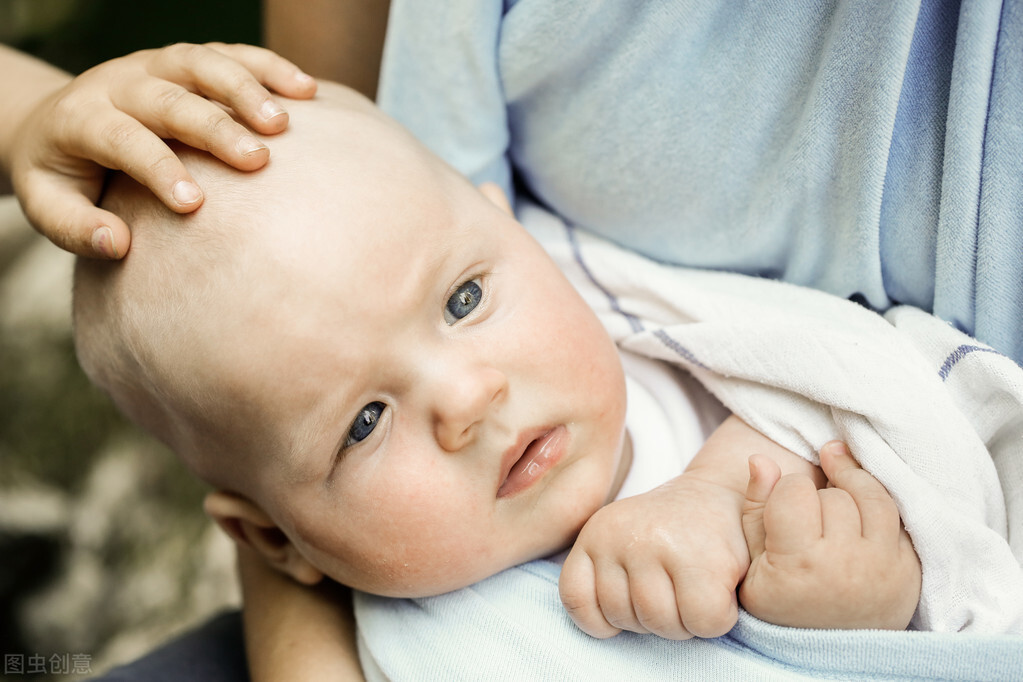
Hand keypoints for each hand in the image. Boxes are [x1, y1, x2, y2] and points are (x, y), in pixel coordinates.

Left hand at [9, 42, 315, 258]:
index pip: (122, 139)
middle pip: (170, 98)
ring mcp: (154, 65)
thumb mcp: (47, 206)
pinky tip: (307, 91)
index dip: (157, 169)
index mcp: (81, 119)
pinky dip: (268, 67)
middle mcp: (119, 83)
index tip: (194, 204)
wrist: (56, 123)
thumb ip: (75, 227)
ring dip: (246, 88)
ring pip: (202, 63)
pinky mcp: (184, 61)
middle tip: (259, 160)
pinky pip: (230, 53)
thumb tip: (117, 243)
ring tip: (284, 124)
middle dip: (216, 127)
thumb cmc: (62, 177)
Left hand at [559, 474, 748, 639]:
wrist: (721, 494)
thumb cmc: (672, 532)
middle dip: (655, 618)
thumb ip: (607, 578)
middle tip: (677, 590)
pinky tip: (720, 593)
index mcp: (595, 534)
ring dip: (686, 622)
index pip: (577, 600)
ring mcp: (657, 544)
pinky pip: (702, 621)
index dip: (606, 618)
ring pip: (662, 624)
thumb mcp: (624, 541)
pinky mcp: (701, 558)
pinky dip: (716, 619)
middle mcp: (620, 536)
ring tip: (697, 590)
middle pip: (624, 618)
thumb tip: (607, 629)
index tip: (633, 604)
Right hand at [739, 441, 921, 629]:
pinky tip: (861, 507)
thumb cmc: (783, 605)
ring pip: (873, 497)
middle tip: (810, 513)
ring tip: (838, 480)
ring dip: (853, 484)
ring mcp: (883, 568)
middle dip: (820, 494)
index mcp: (799, 564)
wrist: (829, 657)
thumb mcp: (753, 566)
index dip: (786, 491)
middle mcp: (846, 565)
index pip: (795, 490)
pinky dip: (878, 507)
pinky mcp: (909, 571)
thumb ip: (756, 510)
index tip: (783, 506)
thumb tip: (761, 460)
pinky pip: (899, 518)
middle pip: (835, 493)